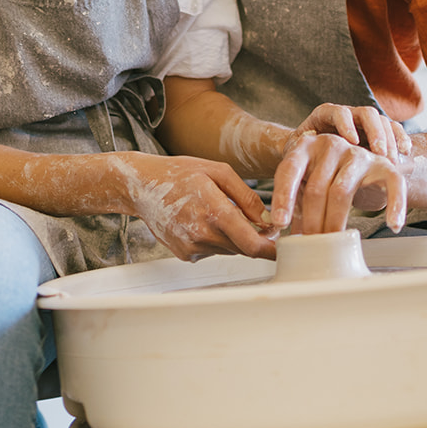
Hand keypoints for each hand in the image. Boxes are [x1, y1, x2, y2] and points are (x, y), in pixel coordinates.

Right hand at [112, 153, 277, 261]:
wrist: (141, 186)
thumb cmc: (180, 174)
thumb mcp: (219, 173)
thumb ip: (247, 197)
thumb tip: (268, 220)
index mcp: (214, 212)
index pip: (252, 244)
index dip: (272, 249)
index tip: (284, 247)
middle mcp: (202, 235)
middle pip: (244, 248)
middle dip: (255, 238)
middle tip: (256, 220)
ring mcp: (192, 248)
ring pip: (229, 250)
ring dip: (234, 237)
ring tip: (218, 212)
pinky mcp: (185, 254)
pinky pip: (212, 251)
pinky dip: (216, 239)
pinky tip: (202, 220)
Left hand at [271, 130, 406, 235]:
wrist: (364, 161)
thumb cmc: (327, 176)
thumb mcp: (305, 183)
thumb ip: (293, 203)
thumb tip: (281, 234)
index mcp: (305, 146)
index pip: (288, 170)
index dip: (282, 197)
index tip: (281, 223)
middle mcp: (331, 144)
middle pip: (316, 186)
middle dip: (311, 220)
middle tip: (310, 243)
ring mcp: (358, 154)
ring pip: (342, 191)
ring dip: (335, 222)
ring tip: (332, 242)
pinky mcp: (383, 164)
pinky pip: (392, 184)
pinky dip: (394, 205)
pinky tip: (393, 225)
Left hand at [294, 103, 411, 165]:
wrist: (313, 163)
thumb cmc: (302, 158)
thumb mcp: (297, 152)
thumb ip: (301, 147)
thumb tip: (308, 140)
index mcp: (326, 115)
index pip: (338, 111)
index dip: (346, 124)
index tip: (352, 142)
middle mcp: (348, 115)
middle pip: (366, 113)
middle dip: (375, 132)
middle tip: (380, 153)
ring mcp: (365, 124)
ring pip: (383, 121)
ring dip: (390, 140)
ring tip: (392, 161)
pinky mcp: (379, 134)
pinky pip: (394, 130)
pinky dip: (401, 139)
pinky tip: (406, 153)